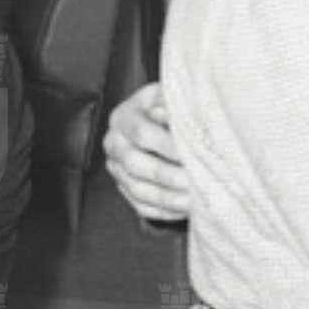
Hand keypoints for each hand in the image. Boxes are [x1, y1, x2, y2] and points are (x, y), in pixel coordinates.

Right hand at [103, 83, 188, 224]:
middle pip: (134, 163)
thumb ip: (174, 104)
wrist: (154, 123)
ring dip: (167, 197)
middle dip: (167, 175)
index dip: (166, 145)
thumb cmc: (168, 110)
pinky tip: (185, 209)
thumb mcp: (169, 97)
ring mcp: (117, 169)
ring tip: (194, 201)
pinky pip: (141, 205)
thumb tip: (181, 117)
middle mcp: (114, 144)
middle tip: (194, 182)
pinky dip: (164, 211)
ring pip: (137, 189)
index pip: (141, 133)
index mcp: (124, 118)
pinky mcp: (124, 189)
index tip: (192, 154)